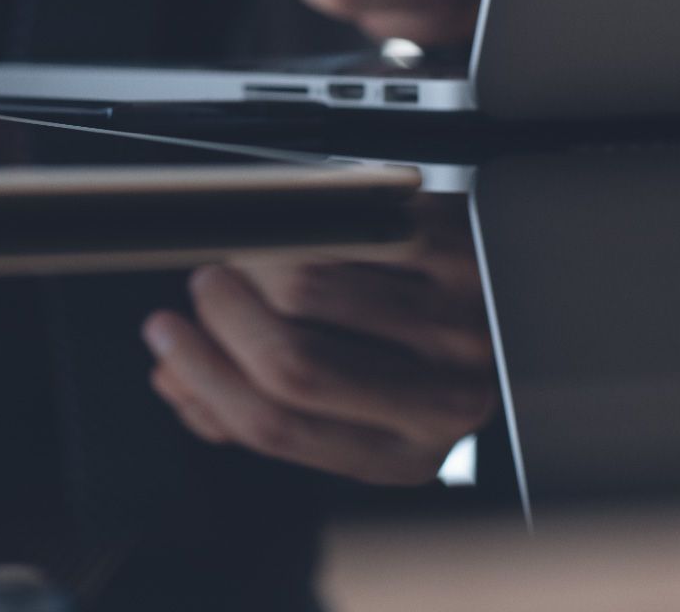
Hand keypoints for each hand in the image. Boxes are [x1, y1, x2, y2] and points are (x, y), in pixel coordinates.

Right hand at [141, 198, 495, 483]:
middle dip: (221, 319)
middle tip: (202, 287)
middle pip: (290, 363)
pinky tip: (295, 228)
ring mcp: (455, 325)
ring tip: (251, 256)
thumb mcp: (351, 411)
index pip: (279, 428)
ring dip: (254, 264)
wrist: (515, 295)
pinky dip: (297, 224)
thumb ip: (254, 405)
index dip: (205, 378)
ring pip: (308, 289)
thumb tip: (175, 379)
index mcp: (404, 456)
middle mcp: (440, 401)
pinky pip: (340, 230)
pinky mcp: (455, 252)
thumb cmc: (423, 356)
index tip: (165, 337)